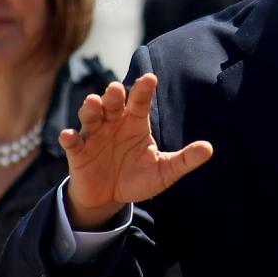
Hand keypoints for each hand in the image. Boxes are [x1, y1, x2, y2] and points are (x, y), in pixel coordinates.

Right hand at [59, 74, 212, 228]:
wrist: (111, 198)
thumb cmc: (138, 177)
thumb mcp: (164, 171)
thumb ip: (184, 159)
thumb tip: (209, 149)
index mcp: (136, 121)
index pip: (140, 101)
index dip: (143, 90)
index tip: (150, 79)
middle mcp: (114, 122)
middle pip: (114, 103)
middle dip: (114, 95)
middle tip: (117, 89)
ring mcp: (94, 135)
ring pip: (91, 115)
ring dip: (90, 108)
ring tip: (93, 103)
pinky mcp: (78, 151)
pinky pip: (72, 142)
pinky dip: (69, 138)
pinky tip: (69, 136)